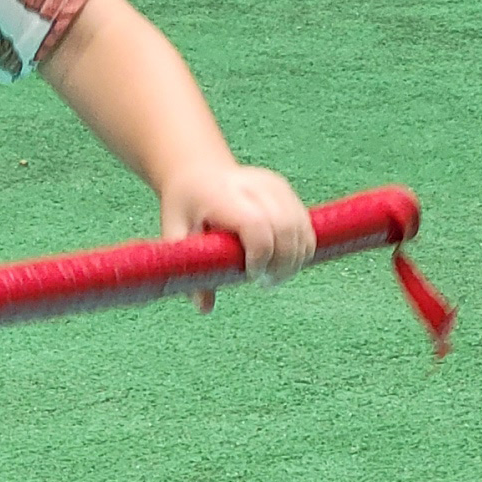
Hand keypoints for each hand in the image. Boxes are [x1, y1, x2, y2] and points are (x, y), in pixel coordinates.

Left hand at [161, 161, 314, 305]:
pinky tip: (283, 264)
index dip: (261, 256)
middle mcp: (253, 186)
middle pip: (285, 228)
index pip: (256, 224)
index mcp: (223, 195)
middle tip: (264, 284)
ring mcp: (274, 186)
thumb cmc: (185, 207)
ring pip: (301, 228)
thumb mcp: (175, 234)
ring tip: (272, 277)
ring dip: (295, 261)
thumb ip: (189, 268)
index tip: (250, 276)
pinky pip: (305, 226)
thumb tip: (204, 308)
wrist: (199, 174)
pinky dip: (302, 250)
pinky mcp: (287, 191)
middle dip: (282, 264)